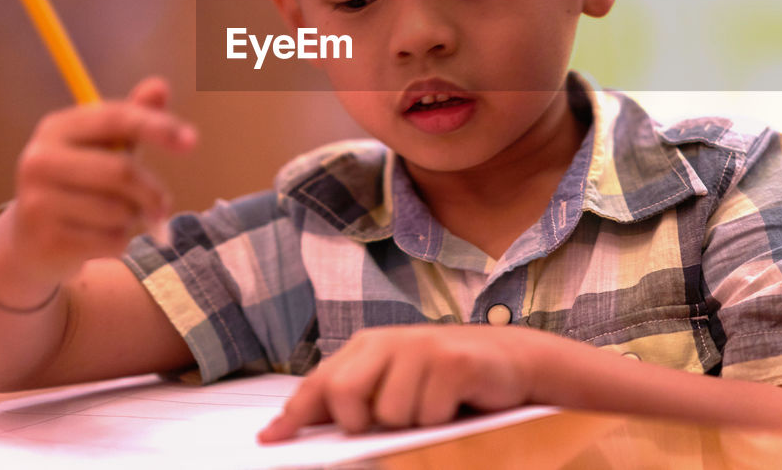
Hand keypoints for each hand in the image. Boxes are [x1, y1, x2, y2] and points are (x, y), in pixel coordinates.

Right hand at [7, 76, 196, 285]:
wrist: (30, 242)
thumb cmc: (80, 185)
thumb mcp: (105, 148)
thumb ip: (133, 118)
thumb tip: (160, 86)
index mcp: (56, 128)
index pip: (115, 119)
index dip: (157, 127)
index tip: (192, 141)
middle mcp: (40, 160)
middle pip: (121, 171)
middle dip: (152, 191)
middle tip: (163, 205)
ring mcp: (37, 201)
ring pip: (118, 210)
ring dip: (132, 218)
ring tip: (114, 218)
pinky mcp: (45, 240)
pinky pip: (109, 241)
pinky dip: (119, 242)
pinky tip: (98, 239)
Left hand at [258, 324, 551, 441]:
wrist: (511, 360)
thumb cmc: (445, 379)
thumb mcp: (395, 384)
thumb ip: (353, 399)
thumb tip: (293, 428)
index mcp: (368, 346)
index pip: (320, 382)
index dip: (294, 413)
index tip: (271, 441)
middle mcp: (389, 340)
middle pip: (344, 393)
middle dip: (357, 421)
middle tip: (383, 425)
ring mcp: (421, 347)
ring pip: (391, 413)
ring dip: (412, 424)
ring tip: (432, 408)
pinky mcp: (453, 361)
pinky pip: (429, 413)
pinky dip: (440, 420)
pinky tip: (455, 403)